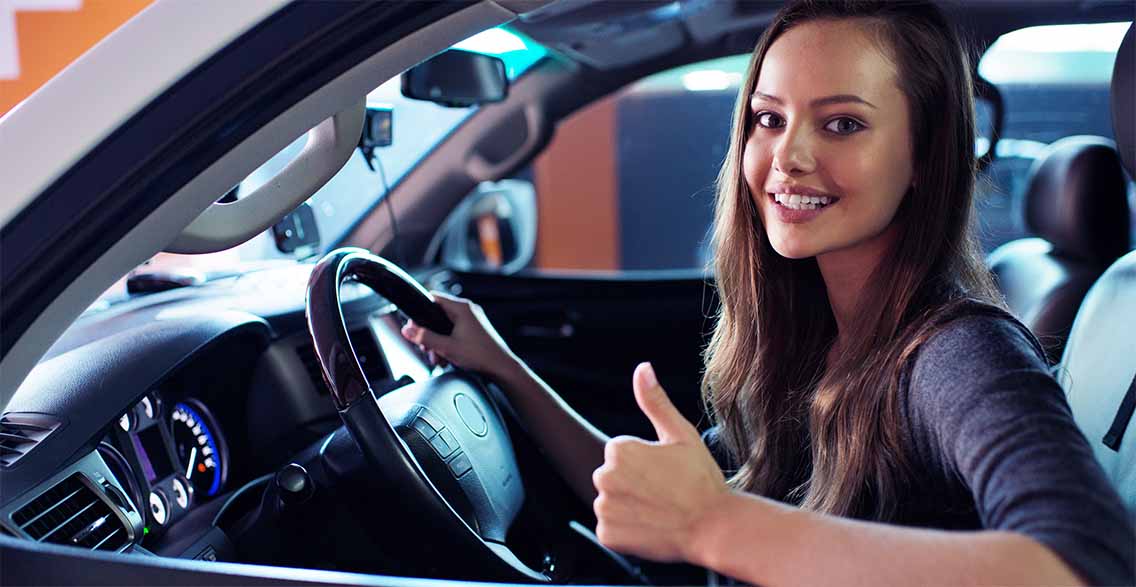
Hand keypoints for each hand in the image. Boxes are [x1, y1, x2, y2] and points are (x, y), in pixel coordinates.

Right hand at [400, 291, 517, 378]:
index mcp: (461, 308)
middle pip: (438, 315)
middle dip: (429, 333)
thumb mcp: (446, 347)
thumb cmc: (480, 356)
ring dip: (438, 341)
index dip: (420, 311)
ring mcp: (473, 320)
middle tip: (427, 348)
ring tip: (439, 357)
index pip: (433, 298)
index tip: (414, 326)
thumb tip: (407, 329)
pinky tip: (448, 357)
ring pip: (446, 325)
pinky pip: (456, 331)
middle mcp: (468, 310)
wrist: (501, 368)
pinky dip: (449, 342)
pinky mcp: (476, 330)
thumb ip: (424, 337)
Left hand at [592, 362, 728, 562]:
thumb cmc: (701, 479)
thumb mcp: (681, 434)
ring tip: (658, 510)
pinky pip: (609, 529)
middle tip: (663, 492)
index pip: (619, 452)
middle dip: (631, 483)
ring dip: (628, 507)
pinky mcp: (607, 535)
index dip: (644, 462)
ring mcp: (605, 508)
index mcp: (619, 450)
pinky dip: (625, 531)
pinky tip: (649, 527)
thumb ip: (655, 401)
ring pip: (610, 502)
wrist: (714, 527)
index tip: (665, 473)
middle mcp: (605, 477)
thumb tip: (642, 368)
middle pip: (611, 476)